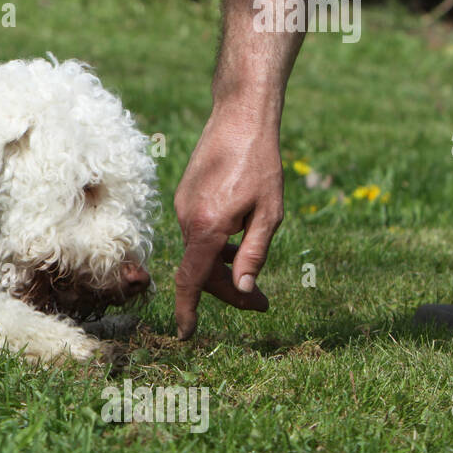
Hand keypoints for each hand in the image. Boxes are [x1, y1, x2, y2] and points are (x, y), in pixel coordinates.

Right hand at [173, 104, 283, 338]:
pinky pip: (198, 233)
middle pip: (201, 270)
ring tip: (253, 278)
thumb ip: (253, 254)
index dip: (188, 310)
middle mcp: (187, 219)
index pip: (192, 280)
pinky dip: (215, 247)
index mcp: (207, 226)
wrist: (240, 117)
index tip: (186, 335)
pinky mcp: (186, 197)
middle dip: (228, 291)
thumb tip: (242, 289)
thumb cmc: (262, 163)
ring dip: (222, 269)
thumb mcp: (270, 214)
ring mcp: (183, 207)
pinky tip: (238, 244)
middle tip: (262, 303)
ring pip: (200, 252)